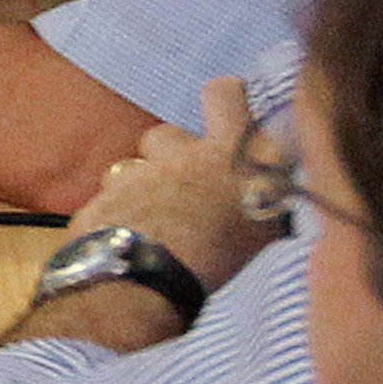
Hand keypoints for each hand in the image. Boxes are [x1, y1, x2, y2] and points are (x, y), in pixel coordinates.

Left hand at [62, 80, 277, 296]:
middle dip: (169, 155)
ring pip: (136, 167)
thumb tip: (274, 200)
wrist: (155, 289)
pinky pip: (112, 198)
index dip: (223, 97)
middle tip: (181, 189)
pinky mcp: (108, 193)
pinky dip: (119, 217)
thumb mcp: (264, 232)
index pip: (225, 94)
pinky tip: (130, 243)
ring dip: (142, 188)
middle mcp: (189, 156)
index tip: (224, 109)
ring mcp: (144, 171)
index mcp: (237, 158)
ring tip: (155, 226)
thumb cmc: (225, 264)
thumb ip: (265, 204)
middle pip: (168, 134)